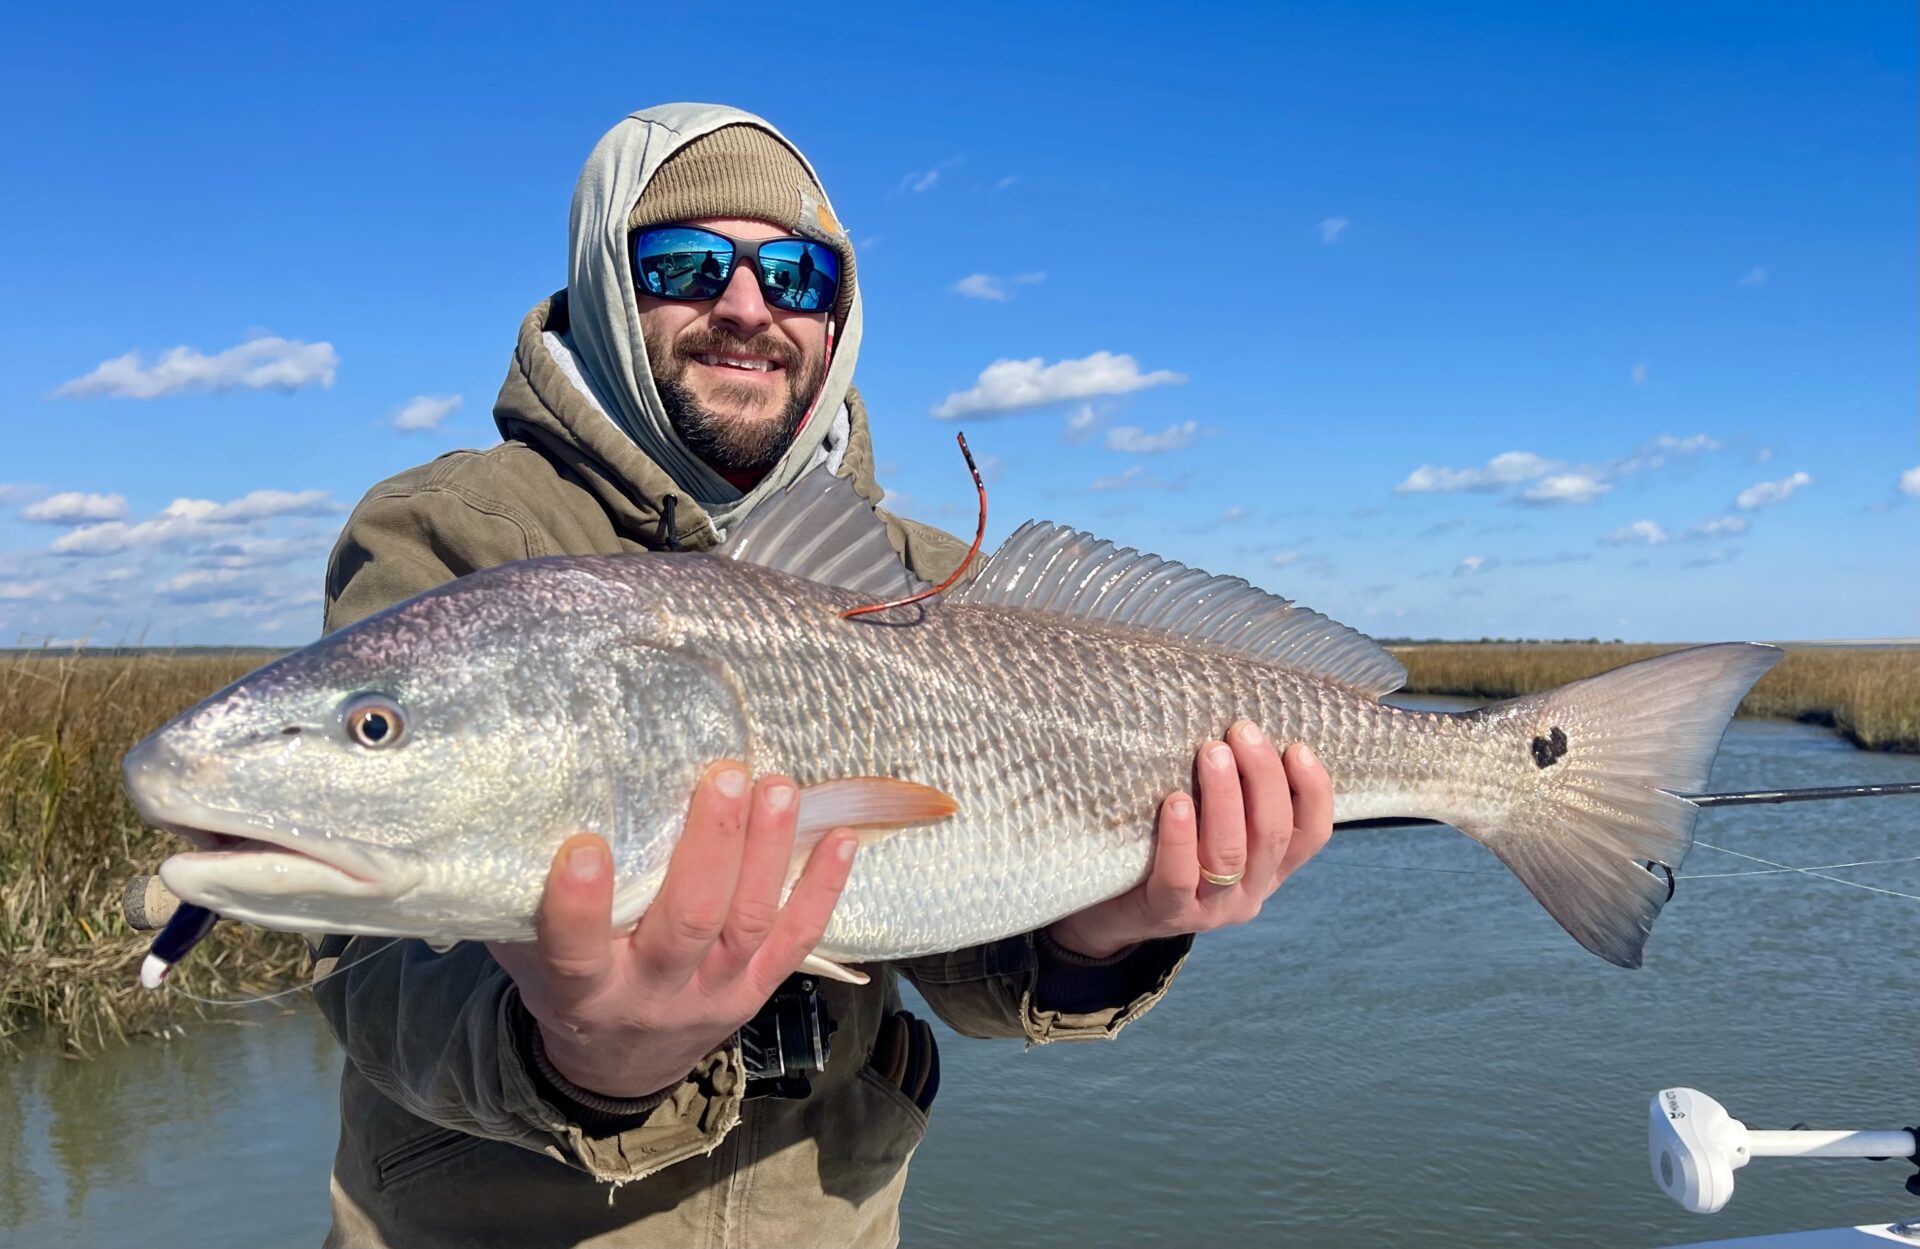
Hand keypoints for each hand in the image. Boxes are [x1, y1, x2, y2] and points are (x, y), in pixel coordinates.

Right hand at [487, 762, 857, 1099]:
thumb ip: (521, 902)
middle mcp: (651, 995)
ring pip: (746, 925)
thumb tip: (514, 810)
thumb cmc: (568, 986)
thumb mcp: (527, 956)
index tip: (584, 846)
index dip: (579, 906)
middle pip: (685, 924)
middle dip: (710, 847)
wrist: (617, 1068)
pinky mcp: (756, 991)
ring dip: (766, 852)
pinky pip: (796, 942)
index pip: (576, 952)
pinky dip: (822, 890)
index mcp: (582, 990)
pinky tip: (839, 838)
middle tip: (725, 776)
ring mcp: (713, 994)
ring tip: (777, 786)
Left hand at [1046, 723, 1332, 958]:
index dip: (1312, 791)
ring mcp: (1212, 909)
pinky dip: (1182, 838)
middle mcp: (1250, 891)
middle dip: (1262, 778)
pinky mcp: (1168, 914)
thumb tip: (1237, 726)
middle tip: (1241, 731)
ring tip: (1210, 752)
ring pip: (1230, 854)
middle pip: (1273, 835)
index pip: (1311, 833)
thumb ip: (1233, 793)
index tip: (1296, 747)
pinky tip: (1176, 802)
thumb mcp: (1210, 825)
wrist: (1109, 912)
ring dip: (1225, 797)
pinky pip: (1181, 878)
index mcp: (1270, 867)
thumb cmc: (1165, 850)